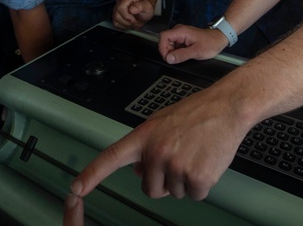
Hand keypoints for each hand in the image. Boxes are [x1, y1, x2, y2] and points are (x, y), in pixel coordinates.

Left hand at [65, 84, 249, 222]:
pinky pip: (194, 195)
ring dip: (185, 181)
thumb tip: (137, 170)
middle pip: (150, 189)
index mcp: (143, 137)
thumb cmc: (197, 113)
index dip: (91, 175)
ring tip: (196, 154)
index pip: (110, 158)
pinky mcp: (196, 178)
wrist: (226, 108)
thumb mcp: (162, 122)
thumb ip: (147, 146)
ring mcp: (175, 166)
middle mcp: (155, 152)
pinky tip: (207, 162)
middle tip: (180, 158)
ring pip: (174, 193)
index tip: (75, 188)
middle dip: (163, 181)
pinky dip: (202, 185)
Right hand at [113, 0, 154, 29]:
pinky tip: (128, 24)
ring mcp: (116, 8)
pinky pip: (115, 23)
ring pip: (115, 19)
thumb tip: (131, 9)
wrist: (144, 13)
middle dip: (126, 21)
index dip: (127, 16)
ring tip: (132, 23)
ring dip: (125, 24)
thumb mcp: (147, 7)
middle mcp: (120, 1)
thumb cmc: (145, 8)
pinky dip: (123, 26)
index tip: (134, 20)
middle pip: (117, 14)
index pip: (121, 7)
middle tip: (134, 22)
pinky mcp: (115, 15)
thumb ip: (140, 6)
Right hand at [158, 24, 227, 63]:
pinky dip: (177, 51)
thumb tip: (169, 59)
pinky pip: (175, 45)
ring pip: (169, 44)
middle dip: (168, 52)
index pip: (163, 37)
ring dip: (173, 52)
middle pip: (165, 41)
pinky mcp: (183, 38)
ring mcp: (181, 34)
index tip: (167, 58)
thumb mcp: (196, 51)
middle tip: (176, 59)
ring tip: (184, 56)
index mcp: (181, 31)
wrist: (219, 39)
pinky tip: (185, 54)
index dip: (162, 48)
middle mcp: (179, 31)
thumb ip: (181, 55)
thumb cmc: (211, 43)